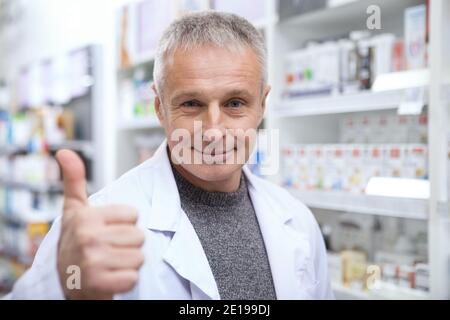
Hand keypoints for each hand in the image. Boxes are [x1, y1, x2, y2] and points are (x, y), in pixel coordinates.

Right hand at [55, 150, 144, 299]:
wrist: (65, 281)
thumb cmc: (75, 239)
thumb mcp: (74, 209)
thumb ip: (74, 179)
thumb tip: (65, 151)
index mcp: (86, 216)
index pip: (133, 214)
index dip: (124, 224)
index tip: (107, 230)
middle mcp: (88, 237)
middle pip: (139, 236)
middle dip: (128, 244)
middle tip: (109, 249)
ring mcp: (93, 262)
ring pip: (139, 257)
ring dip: (128, 263)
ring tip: (110, 262)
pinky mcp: (100, 284)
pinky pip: (133, 277)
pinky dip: (125, 280)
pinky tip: (110, 277)